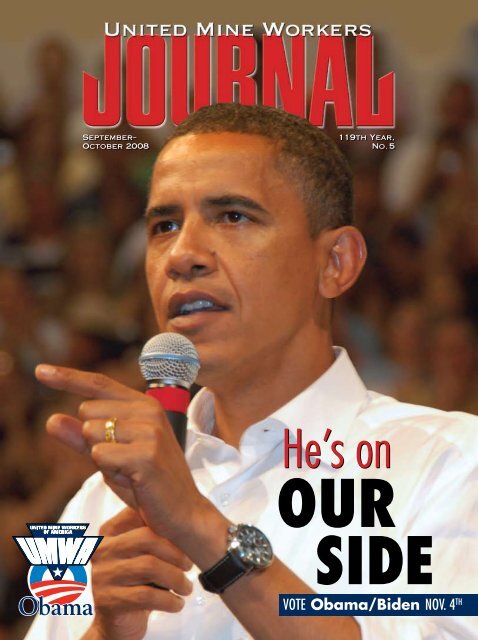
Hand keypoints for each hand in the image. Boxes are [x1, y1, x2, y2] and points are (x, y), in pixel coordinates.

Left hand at [35, 364, 218, 544]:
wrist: (183, 512)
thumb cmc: (147, 483)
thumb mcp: (110, 457)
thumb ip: (82, 437)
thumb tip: (51, 420)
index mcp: (143, 405)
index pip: (99, 384)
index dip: (68, 377)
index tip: (39, 370)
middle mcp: (148, 410)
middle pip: (87, 410)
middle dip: (93, 440)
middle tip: (123, 461)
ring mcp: (150, 430)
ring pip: (91, 432)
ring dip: (101, 458)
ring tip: (129, 470)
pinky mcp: (146, 454)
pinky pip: (99, 455)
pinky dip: (108, 470)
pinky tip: (133, 478)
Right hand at [84, 507, 192, 639]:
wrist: (116, 625)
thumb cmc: (136, 583)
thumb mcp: (142, 554)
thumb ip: (154, 533)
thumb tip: (186, 518)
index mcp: (109, 532)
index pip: (139, 514)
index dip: (166, 522)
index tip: (185, 533)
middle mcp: (102, 550)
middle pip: (147, 538)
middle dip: (176, 552)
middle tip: (189, 565)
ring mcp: (102, 575)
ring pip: (149, 567)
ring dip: (176, 578)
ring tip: (186, 587)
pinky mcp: (108, 601)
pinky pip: (147, 596)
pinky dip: (169, 600)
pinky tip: (178, 603)